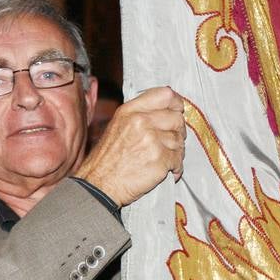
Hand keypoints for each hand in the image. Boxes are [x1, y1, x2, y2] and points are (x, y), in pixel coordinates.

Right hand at [75, 87, 185, 206]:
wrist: (100, 185)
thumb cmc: (107, 160)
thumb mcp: (117, 126)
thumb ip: (139, 115)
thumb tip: (167, 110)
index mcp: (130, 111)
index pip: (165, 95)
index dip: (176, 103)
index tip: (178, 111)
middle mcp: (141, 122)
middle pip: (177, 118)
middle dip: (177, 132)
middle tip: (169, 142)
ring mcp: (152, 140)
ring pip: (179, 140)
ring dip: (176, 151)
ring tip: (164, 159)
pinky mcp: (160, 160)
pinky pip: (179, 159)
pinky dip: (175, 167)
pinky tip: (167, 171)